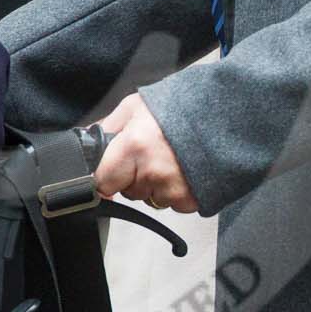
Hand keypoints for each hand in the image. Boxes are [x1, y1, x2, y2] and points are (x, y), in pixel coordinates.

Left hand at [92, 93, 198, 213]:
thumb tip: (84, 142)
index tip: (110, 174)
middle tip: (150, 155)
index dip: (105, 177)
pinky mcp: (192, 200)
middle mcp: (152, 171)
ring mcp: (174, 189)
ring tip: (171, 161)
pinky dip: (176, 192)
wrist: (226, 116)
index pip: (102, 181)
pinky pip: (173, 205)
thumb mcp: (136, 107)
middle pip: (128, 191)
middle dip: (134, 177)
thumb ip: (107, 127)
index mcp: (134, 146)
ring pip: (151, 199)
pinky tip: (184, 171)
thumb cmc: (181, 108)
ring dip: (156, 186)